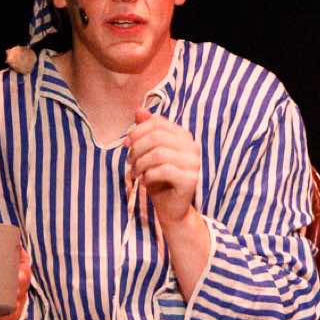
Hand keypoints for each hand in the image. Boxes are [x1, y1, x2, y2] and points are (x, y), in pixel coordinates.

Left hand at [127, 107, 200, 227]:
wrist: (171, 209)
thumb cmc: (159, 180)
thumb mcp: (149, 153)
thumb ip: (146, 131)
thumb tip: (139, 109)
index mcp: (183, 136)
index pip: (158, 122)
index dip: (137, 131)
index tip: (126, 144)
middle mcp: (192, 146)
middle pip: (157, 136)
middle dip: (137, 148)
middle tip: (130, 162)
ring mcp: (194, 163)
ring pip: (159, 153)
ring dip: (141, 163)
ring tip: (136, 173)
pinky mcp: (191, 179)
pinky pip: (164, 170)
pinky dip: (149, 175)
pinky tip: (145, 181)